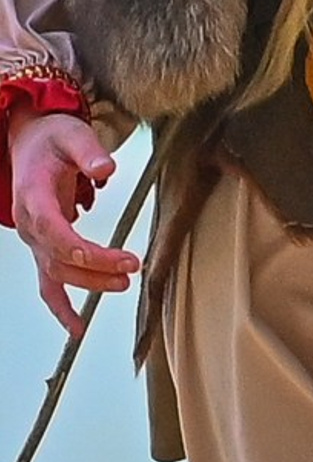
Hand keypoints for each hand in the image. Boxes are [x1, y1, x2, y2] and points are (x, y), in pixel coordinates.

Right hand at [7, 109, 136, 331]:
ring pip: (56, 274)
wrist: (30, 141)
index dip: (86, 252)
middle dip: (96, 269)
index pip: (57, 235)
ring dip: (88, 284)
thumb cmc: (52, 139)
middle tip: (132, 269)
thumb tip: (107, 170)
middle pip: (59, 260)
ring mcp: (34, 239)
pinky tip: (77, 326)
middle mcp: (30, 226)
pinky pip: (48, 282)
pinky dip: (61, 306)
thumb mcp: (73, 135)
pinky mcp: (43, 245)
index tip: (120, 259)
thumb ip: (89, 153)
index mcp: (33, 200)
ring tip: (123, 284)